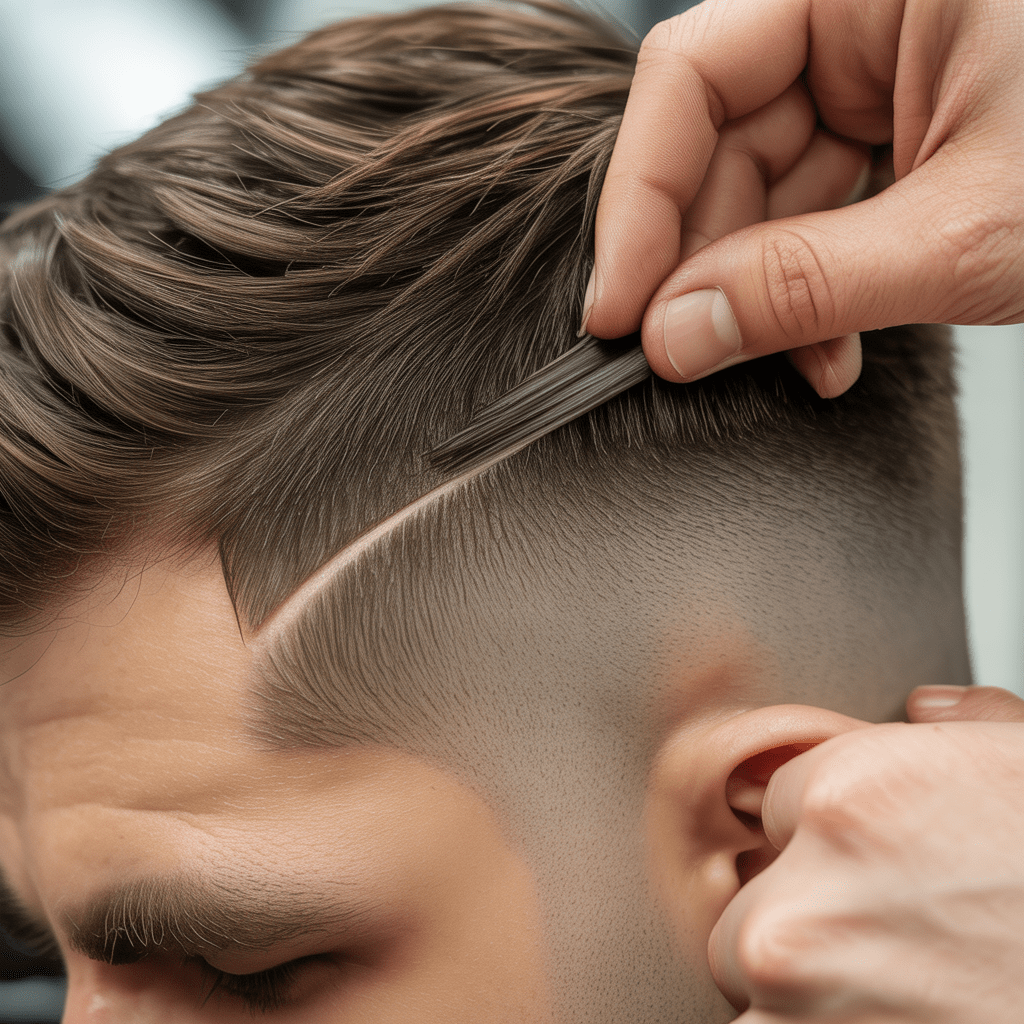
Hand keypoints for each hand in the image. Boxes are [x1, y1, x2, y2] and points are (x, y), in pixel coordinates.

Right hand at [588, 0, 1023, 396]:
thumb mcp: (968, 232)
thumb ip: (805, 285)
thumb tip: (674, 338)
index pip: (691, 75)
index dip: (638, 200)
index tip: (620, 312)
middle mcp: (864, 8)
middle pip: (719, 140)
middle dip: (706, 264)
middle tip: (693, 357)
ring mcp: (884, 66)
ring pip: (763, 184)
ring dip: (762, 291)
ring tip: (796, 363)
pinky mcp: (905, 125)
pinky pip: (816, 203)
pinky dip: (809, 284)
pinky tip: (829, 343)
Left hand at [708, 685, 1023, 1020]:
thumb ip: (971, 727)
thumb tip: (928, 708)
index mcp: (847, 800)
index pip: (777, 809)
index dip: (831, 844)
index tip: (882, 874)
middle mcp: (805, 902)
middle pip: (752, 908)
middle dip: (810, 927)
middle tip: (903, 948)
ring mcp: (801, 1001)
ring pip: (759, 990)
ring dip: (814, 999)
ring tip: (917, 996)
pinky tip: (913, 1021)